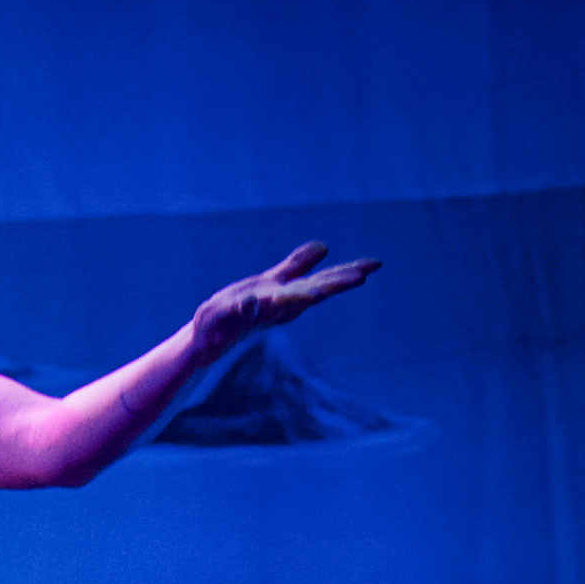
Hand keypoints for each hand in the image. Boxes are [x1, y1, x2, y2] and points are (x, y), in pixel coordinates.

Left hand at [188, 244, 380, 367]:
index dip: (349, 273)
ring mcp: (254, 312)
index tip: (376, 265)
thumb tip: (324, 247)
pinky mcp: (229, 316)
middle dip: (334, 285)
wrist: (208, 335)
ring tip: (315, 294)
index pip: (323, 281)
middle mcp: (276, 305)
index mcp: (289, 295)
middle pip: (310, 292)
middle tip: (361, 278)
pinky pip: (239, 311)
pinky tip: (250, 301)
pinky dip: (247, 308)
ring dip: (297, 299)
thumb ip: (297, 266)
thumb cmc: (243, 310)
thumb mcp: (273, 282)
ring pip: (280, 304)